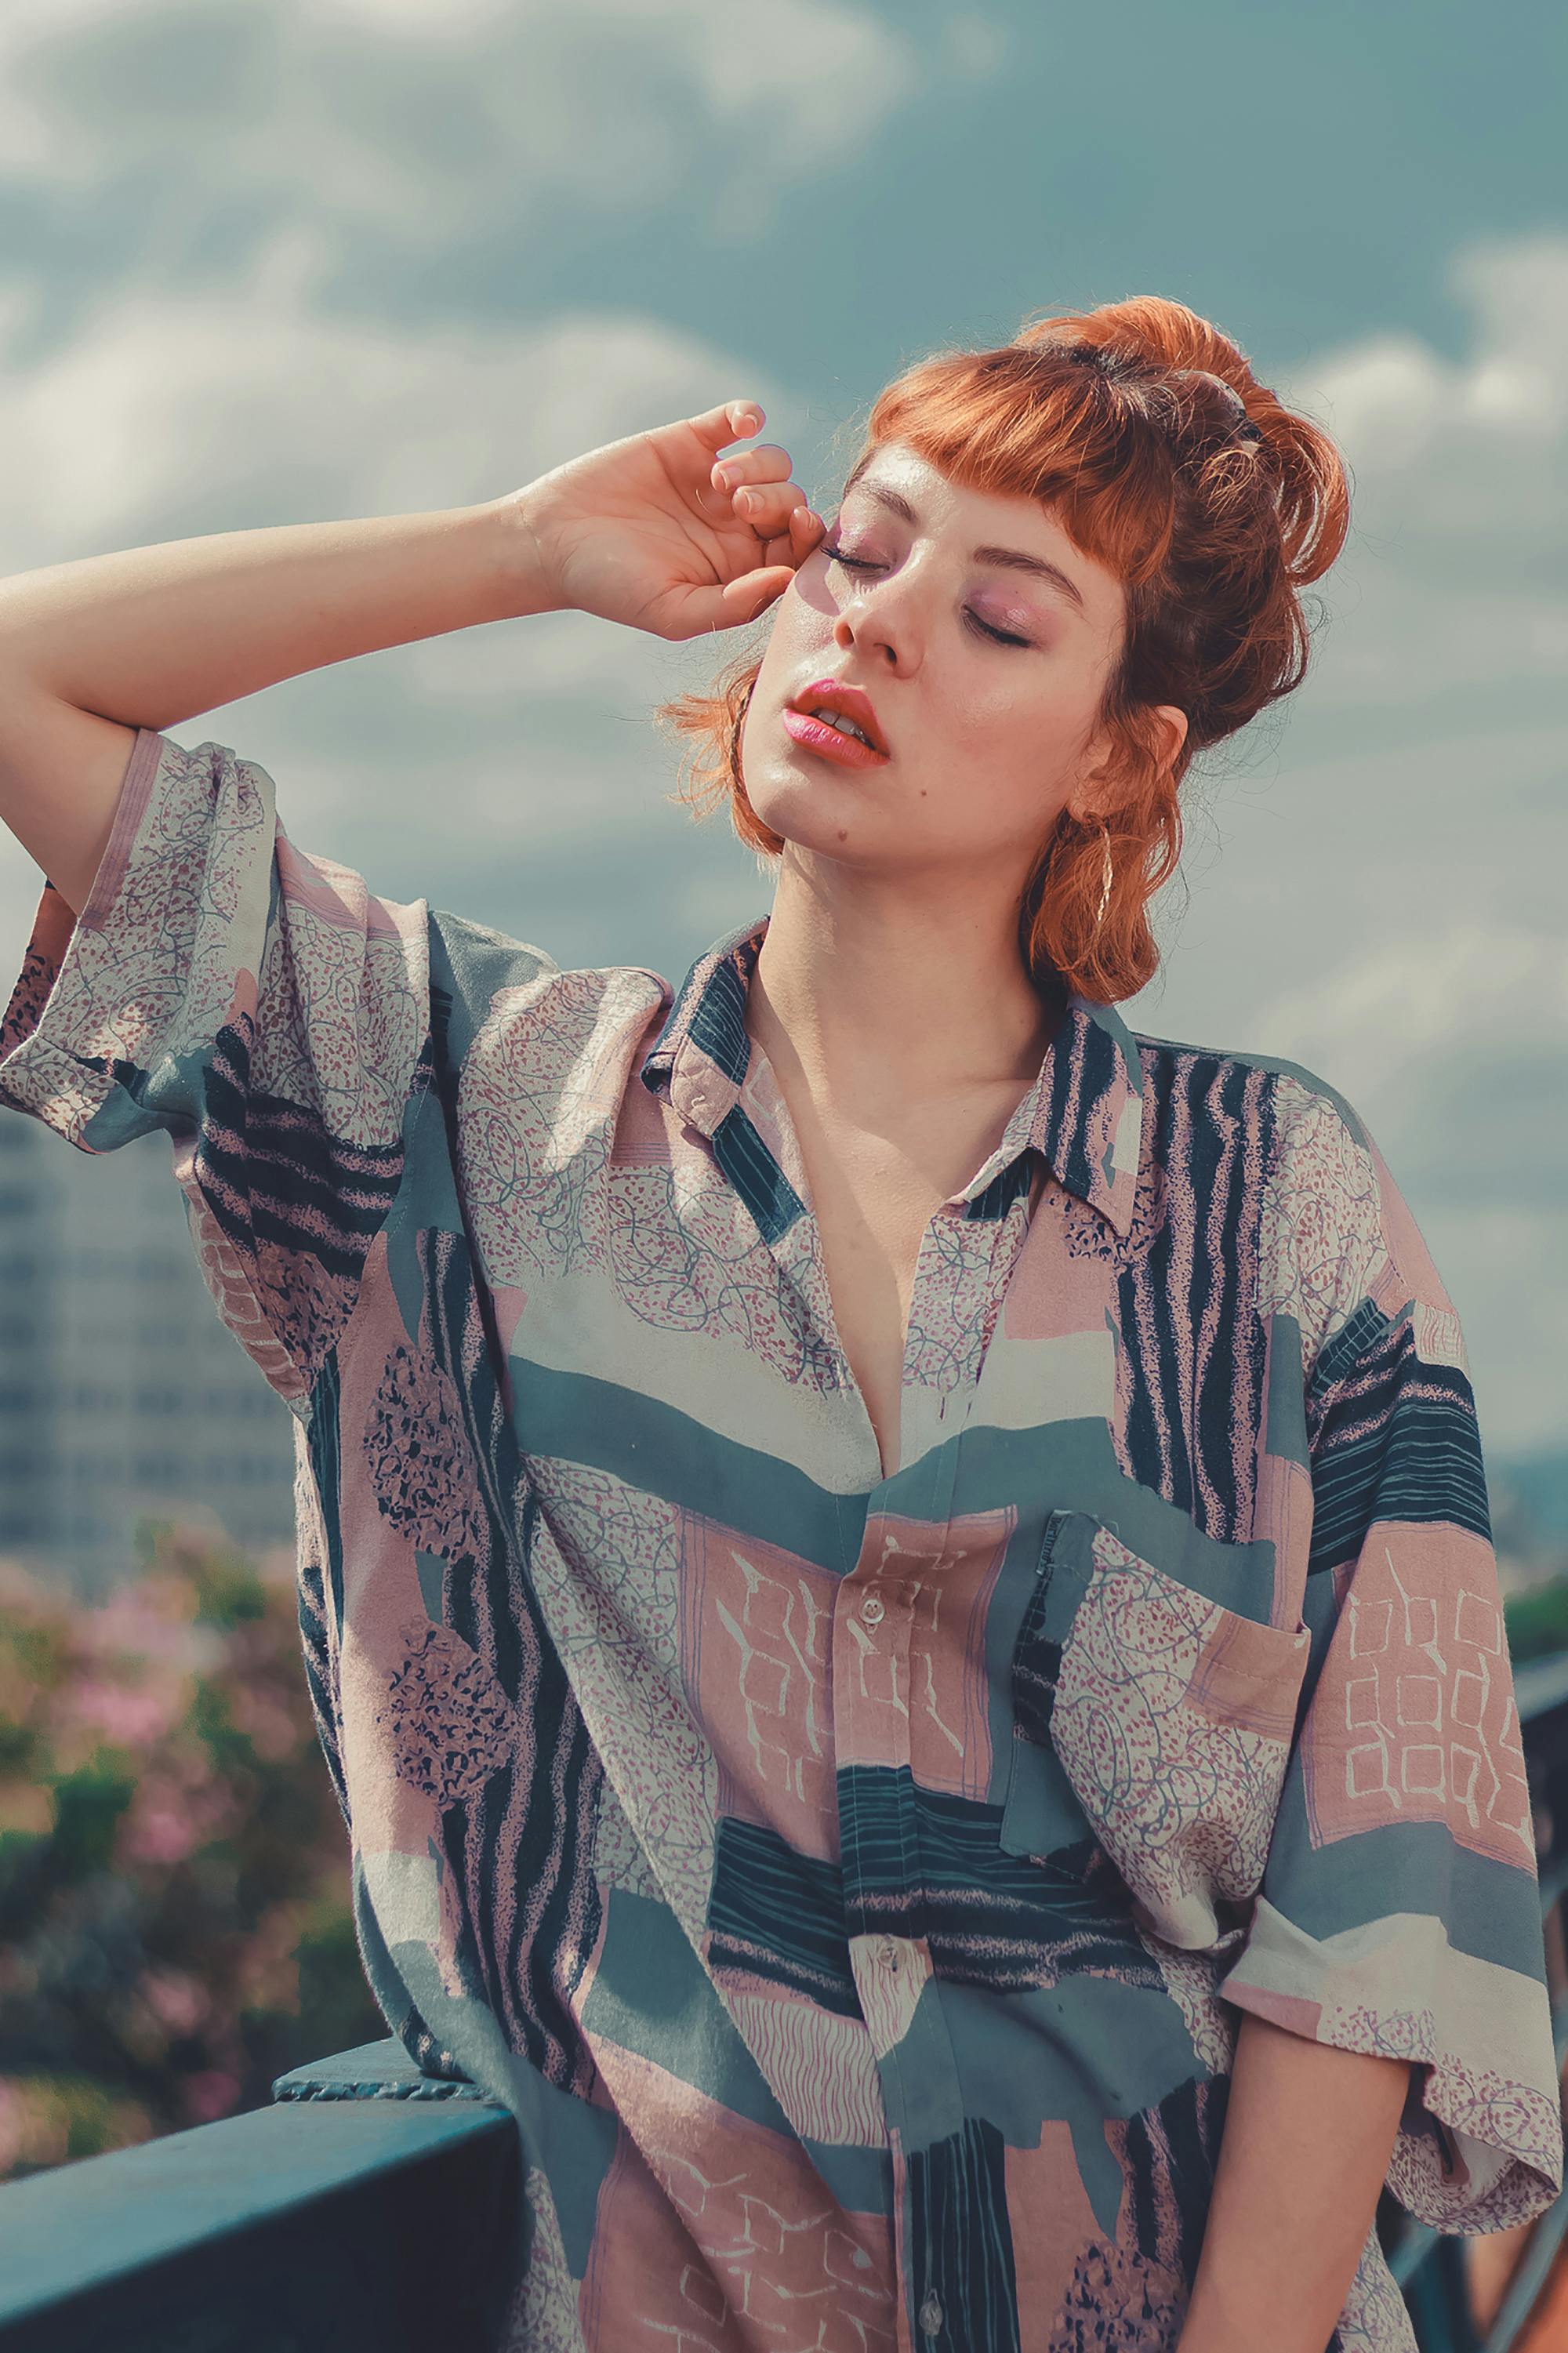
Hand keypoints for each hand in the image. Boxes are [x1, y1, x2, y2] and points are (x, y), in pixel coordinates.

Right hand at [511, 400, 825, 639]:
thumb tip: (788, 579)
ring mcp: (714, 481)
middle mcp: (734, 524)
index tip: (796, 527)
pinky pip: (736, 420)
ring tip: (719, 482)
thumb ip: (734, 605)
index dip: (808, 537)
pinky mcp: (689, 442)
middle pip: (790, 502)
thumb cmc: (612, 587)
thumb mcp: (674, 612)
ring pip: (773, 463)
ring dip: (760, 467)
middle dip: (778, 501)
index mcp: (740, 568)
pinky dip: (749, 416)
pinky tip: (743, 425)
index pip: (797, 549)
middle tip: (738, 506)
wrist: (553, 541)